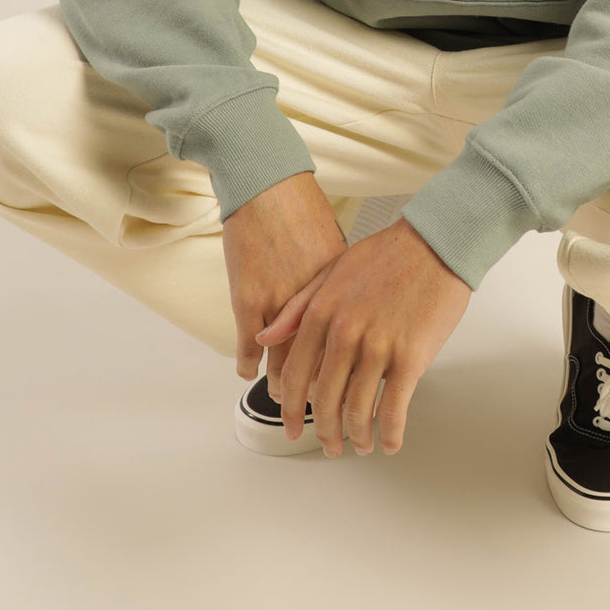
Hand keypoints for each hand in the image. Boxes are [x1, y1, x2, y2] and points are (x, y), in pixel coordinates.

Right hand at [221, 170, 348, 398]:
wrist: (269, 185)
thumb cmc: (303, 212)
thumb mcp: (336, 252)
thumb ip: (346, 289)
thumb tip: (361, 315)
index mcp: (341, 294)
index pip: (351, 352)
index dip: (353, 381)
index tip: (352, 400)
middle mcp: (315, 306)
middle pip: (323, 369)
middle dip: (324, 401)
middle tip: (324, 423)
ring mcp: (281, 305)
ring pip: (286, 367)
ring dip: (286, 392)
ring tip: (289, 409)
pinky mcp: (249, 300)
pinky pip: (249, 349)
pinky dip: (248, 365)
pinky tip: (248, 373)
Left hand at [255, 216, 470, 457]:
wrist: (436, 242)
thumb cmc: (388, 254)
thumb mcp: (333, 272)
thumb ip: (298, 308)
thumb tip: (265, 337)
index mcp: (321, 312)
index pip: (296, 374)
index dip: (291, 408)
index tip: (291, 426)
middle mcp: (344, 332)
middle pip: (325, 399)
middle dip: (324, 431)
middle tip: (329, 446)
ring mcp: (378, 346)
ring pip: (358, 410)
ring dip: (357, 436)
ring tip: (360, 445)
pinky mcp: (411, 356)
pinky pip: (394, 408)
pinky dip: (390, 433)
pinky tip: (390, 443)